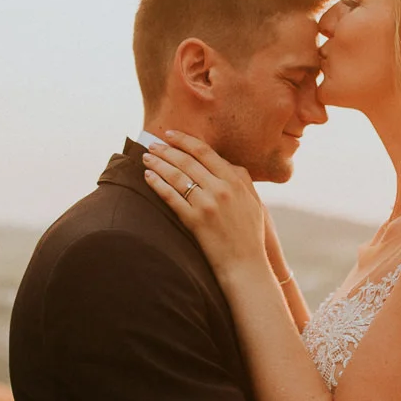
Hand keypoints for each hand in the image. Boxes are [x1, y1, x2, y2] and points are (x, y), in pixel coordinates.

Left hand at [142, 133, 272, 280]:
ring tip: (146, 158)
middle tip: (152, 143)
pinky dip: (158, 184)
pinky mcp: (195, 221)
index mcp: (235, 180)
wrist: (246, 265)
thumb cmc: (250, 234)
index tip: (170, 134)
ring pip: (176, 176)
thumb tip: (225, 162)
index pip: (204, 152)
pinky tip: (148, 177)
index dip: (184, 140)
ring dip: (158, 164)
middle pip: (186, 161)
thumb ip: (242, 179)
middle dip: (166, 150)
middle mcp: (221, 189)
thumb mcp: (254, 201)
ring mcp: (207, 204)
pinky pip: (172, 197)